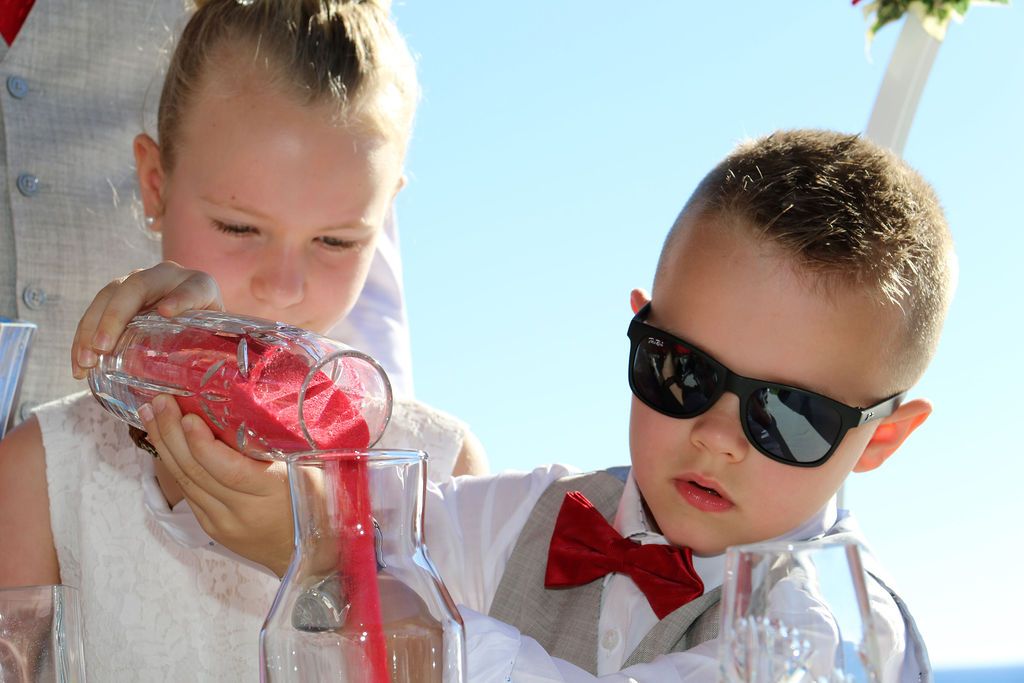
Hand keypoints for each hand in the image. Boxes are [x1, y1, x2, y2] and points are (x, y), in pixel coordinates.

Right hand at [71, 261, 223, 379]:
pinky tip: (79, 365)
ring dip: (91, 329)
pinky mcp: (118, 295)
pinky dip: (84, 338)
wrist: (194, 324)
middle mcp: (167, 277)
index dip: (180, 299)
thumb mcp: (215, 341)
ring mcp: (139, 282)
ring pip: (108, 295)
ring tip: (86, 362)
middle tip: (104, 347)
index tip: (165, 312)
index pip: (192, 289)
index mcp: (199, 286)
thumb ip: (213, 353)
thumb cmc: (207, 338)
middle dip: (116, 316)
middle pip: (137, 286)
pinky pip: (96, 311)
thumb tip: (205, 391)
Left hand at [139, 394, 294, 576]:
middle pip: (198, 472)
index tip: (188, 416)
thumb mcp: (311, 470)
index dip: (203, 444)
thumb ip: (280, 446)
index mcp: (272, 493)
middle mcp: (242, 511)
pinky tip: (165, 442)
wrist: (311, 556)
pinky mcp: (212, 528)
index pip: (228, 469)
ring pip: (186, 482)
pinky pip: (188, 493)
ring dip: (165, 445)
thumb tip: (250, 408)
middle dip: (172, 434)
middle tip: (159, 402)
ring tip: (151, 414)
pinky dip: (173, 465)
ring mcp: (223, 523)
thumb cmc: (318, 503)